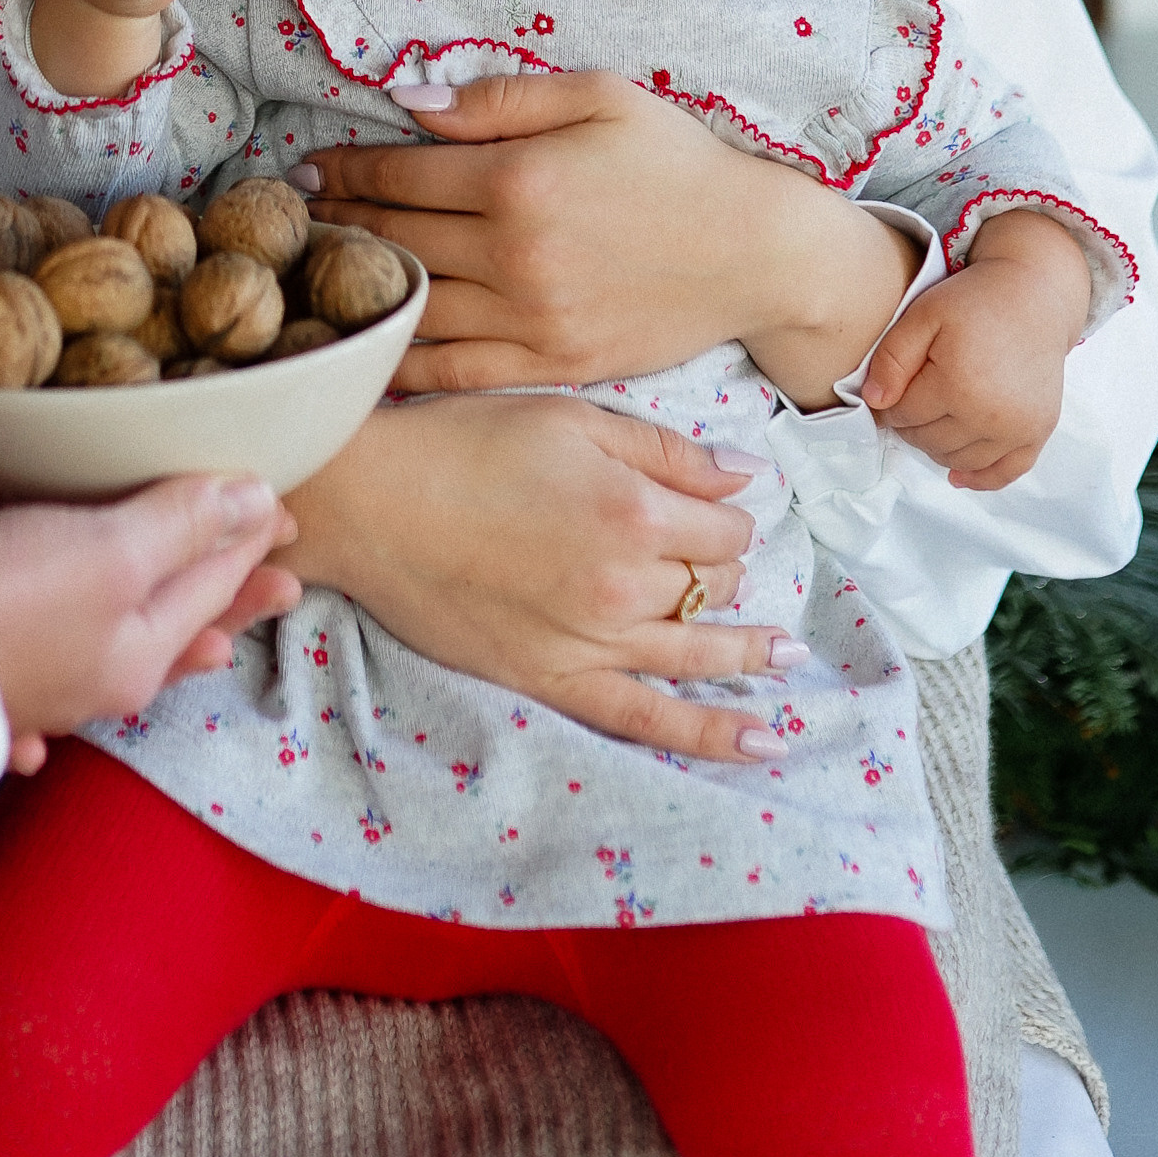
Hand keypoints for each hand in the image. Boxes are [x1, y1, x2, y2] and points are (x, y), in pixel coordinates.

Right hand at [0, 475, 301, 772]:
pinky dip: (64, 624)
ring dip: (157, 607)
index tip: (286, 504)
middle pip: (173, 614)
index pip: (213, 581)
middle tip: (279, 569)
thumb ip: (179, 528)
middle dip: (222, 587)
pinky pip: (38, 631)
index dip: (250, 535)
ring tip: (201, 609)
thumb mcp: (104, 555)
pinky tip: (62, 619)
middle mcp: (90, 672)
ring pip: (112, 628)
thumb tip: (257, 503)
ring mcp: (31, 667)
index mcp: (136, 651)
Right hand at [285, 392, 798, 764]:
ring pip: (697, 651)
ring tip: (788, 654)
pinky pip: (649, 720)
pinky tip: (764, 740)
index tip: (709, 504)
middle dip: (717, 566)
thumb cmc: (463, 443)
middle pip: (711, 585)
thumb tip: (745, 474)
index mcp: (634, 509)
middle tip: (699, 549)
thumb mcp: (569, 415)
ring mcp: (591, 642)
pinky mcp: (553, 681)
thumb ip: (664, 449)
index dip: (725, 513)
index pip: (726, 525)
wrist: (370, 502)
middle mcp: (624, 584)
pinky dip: (712, 735)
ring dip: (748, 650)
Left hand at [306, 70, 918, 409]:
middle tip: (296, 218)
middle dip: (337, 223)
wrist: (754, 250)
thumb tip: (408, 100)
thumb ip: (497, 97)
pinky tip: (371, 348)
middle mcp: (514, 253)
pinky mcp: (551, 364)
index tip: (309, 168)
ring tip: (319, 277)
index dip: (345, 169)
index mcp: (518, 178)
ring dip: (359, 290)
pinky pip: (456, 371)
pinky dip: (405, 364)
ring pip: (415, 308)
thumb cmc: (677, 161)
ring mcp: (531, 317)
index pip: (400, 172)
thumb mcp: (597, 97)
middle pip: (397, 237)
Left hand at [862, 213, 1094, 489]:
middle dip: (911, 426)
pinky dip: (979, 478)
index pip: (904, 416)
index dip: (889, 404)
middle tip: (911, 401)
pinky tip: (958, 474)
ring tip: (933, 420)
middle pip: (930, 442)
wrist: (1034, 297)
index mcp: (958, 385)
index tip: (890, 390)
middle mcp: (992, 416)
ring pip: (960, 460)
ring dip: (938, 447)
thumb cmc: (974, 302)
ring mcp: (1019, 428)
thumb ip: (892, 359)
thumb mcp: (922, 316)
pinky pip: (1005, 473)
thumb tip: (874, 402)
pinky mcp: (1039, 432)